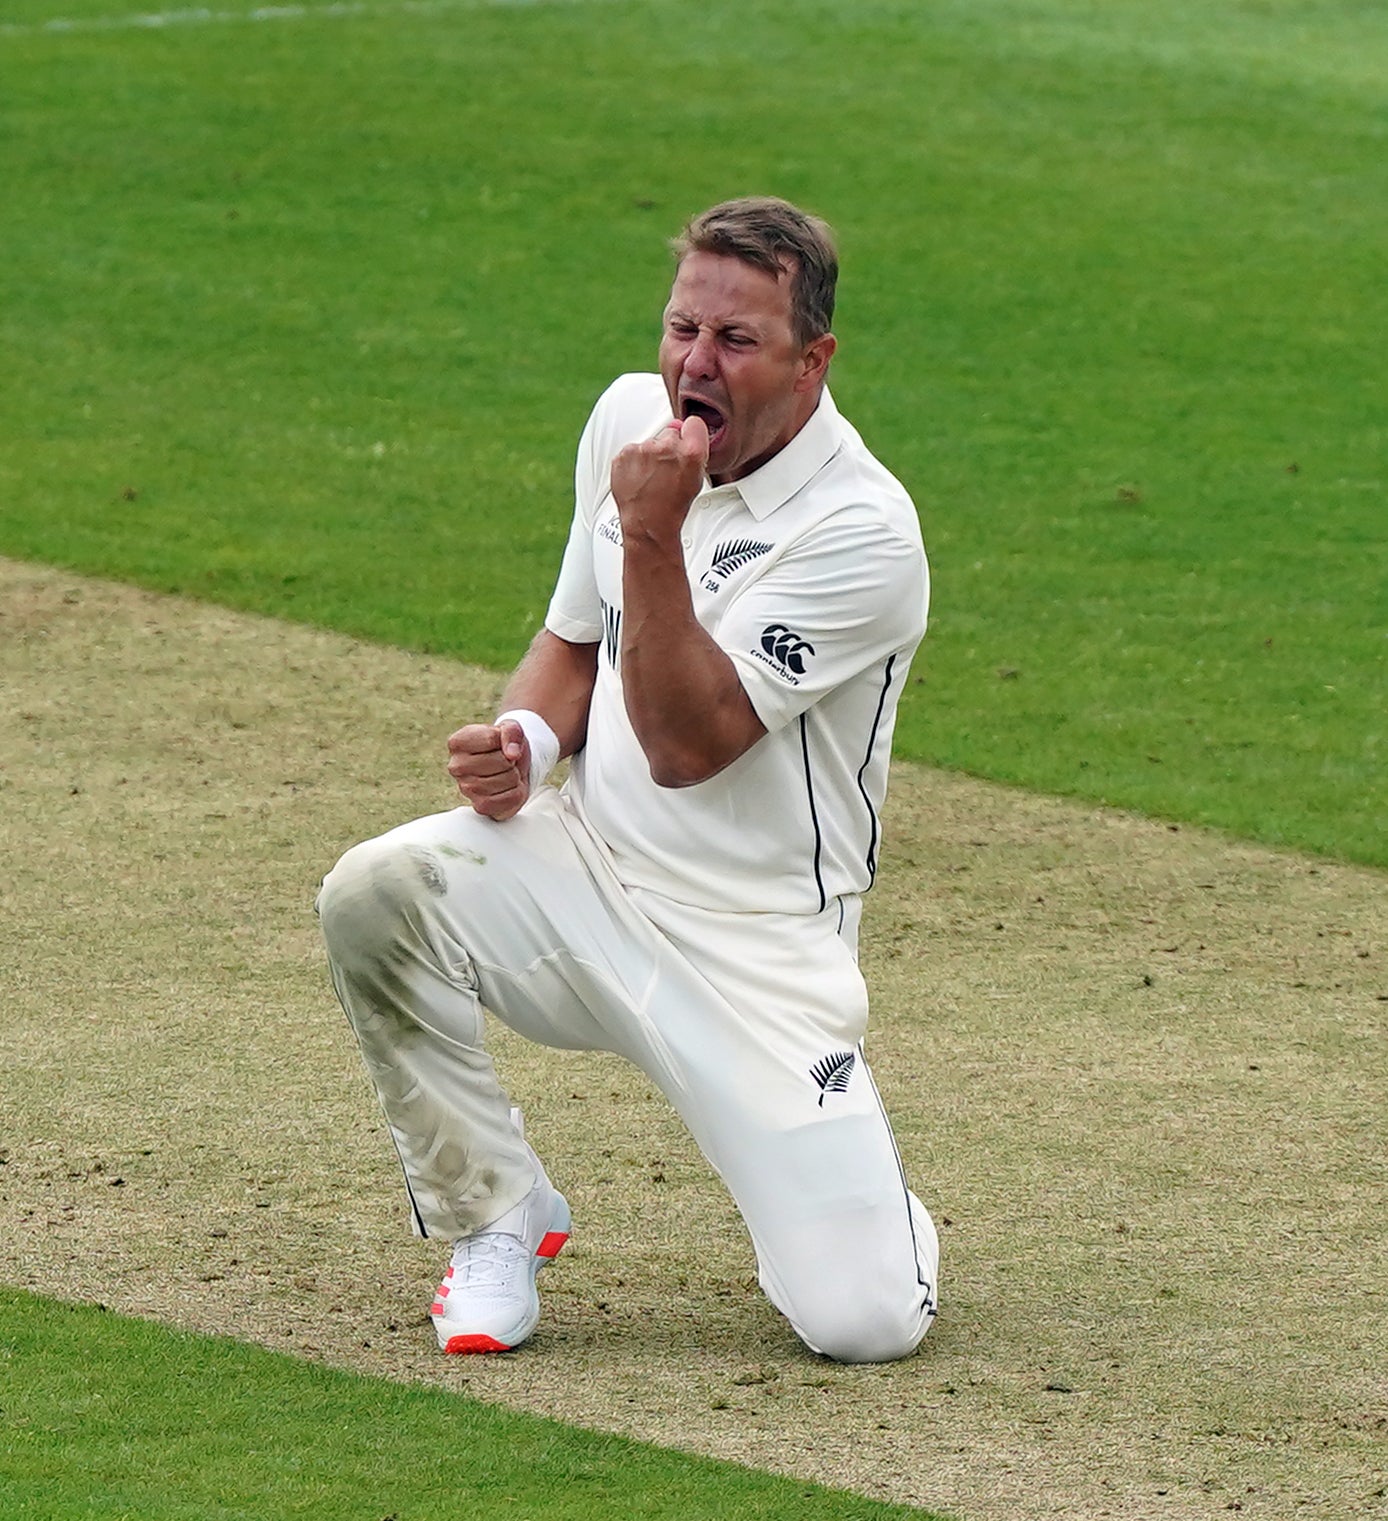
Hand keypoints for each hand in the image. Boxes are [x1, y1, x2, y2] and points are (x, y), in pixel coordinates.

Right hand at [446, 718, 530, 820]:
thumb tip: (512, 754)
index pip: (491, 739)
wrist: (512, 766)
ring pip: (506, 781)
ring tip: (505, 773)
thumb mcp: (510, 728)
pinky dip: (516, 793)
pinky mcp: (480, 806)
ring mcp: (466, 788)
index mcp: (457, 743)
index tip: (500, 744)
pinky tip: (507, 787)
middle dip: (511, 760)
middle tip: (505, 761)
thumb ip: (512, 732)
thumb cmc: (505, 745)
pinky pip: (508, 800)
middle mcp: (456, 766)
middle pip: (501, 761)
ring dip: (515, 776)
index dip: (505, 740)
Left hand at [610, 415, 708, 542]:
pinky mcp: (624, 455)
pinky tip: (639, 479)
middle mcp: (666, 446)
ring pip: (649, 443)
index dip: (690, 433)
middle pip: (670, 432)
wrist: (648, 524)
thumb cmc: (672, 506)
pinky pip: (631, 451)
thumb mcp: (696, 478)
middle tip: (666, 470)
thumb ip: (693, 451)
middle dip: (668, 447)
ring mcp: (643, 450)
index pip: (694, 423)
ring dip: (649, 456)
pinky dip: (633, 463)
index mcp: (691, 452)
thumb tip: (683, 431)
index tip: (686, 441)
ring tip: (651, 479)